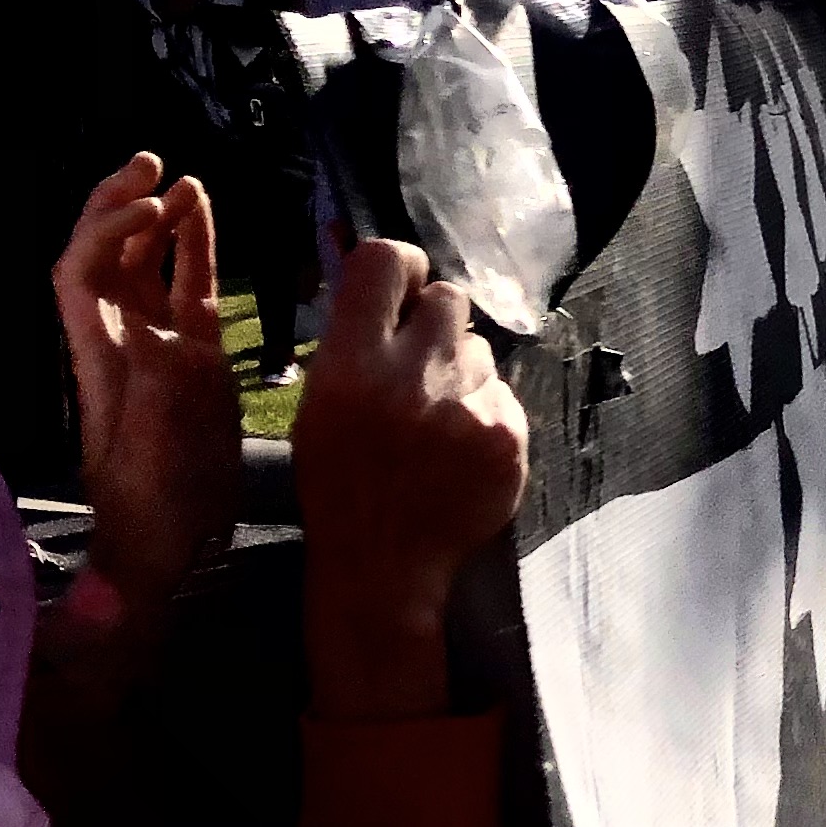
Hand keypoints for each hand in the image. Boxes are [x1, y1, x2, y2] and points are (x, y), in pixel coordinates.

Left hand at [52, 154, 243, 630]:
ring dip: (155, 217)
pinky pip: (186, 288)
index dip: (106, 232)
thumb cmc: (158, 511)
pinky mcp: (194, 359)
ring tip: (180, 178)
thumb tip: (167, 344)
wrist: (172, 549)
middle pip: (100, 256)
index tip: (149, 208)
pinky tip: (203, 212)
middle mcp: (120, 343)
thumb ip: (158, 401)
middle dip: (116, 205)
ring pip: (143, 265)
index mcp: (101, 359)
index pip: (82, 274)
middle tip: (147, 161)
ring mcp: (157, 347)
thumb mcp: (156, 457)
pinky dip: (192, 247)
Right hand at [295, 238, 529, 719]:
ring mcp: (465, 406)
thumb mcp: (318, 406)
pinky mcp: (507, 434)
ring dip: (462, 374)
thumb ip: (351, 342)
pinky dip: (485, 416)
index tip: (403, 290)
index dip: (400, 268)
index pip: (384, 260)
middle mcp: (410, 376)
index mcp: (350, 365)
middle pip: (449, 297)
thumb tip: (387, 282)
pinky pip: (503, 395)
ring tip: (437, 424)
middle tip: (422, 364)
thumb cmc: (341, 482)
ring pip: (480, 350)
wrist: (384, 566)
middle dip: (438, 324)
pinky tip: (460, 453)